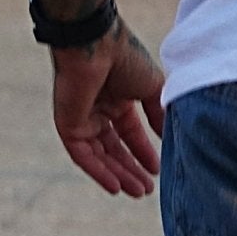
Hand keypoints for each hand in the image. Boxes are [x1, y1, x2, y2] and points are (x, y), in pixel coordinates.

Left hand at [50, 17, 165, 197]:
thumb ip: (159, 114)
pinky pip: (84, 155)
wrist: (97, 43)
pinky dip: (99, 172)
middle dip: (132, 169)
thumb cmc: (126, 57)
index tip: (158, 170)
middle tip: (148, 190)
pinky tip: (116, 187)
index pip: (131, 133)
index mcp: (117, 99)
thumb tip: (168, 136)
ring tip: (137, 192)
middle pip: (116, 149)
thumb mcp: (153, 87)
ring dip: (119, 175)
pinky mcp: (68, 126)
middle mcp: (98, 111)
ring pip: (101, 156)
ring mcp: (82, 119)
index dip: (144, 152)